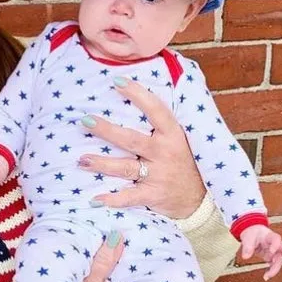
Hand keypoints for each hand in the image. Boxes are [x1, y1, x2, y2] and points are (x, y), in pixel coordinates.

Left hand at [77, 77, 205, 219]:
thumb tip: (135, 94)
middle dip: (107, 131)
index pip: (155, 110)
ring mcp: (158, 175)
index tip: (117, 81)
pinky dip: (113, 200)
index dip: (137, 94)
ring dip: (102, 164)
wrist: (199, 199)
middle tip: (86, 121)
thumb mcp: (180, 138)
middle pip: (131, 139)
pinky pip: (130, 197)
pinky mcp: (153, 195)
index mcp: (172, 134)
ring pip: (125, 168)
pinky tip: (95, 200)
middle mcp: (164, 152)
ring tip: (82, 160)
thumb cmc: (184, 162)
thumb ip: (161, 122)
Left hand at [239, 224, 281, 280]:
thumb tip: (245, 257)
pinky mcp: (272, 257)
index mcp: (269, 236)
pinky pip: (274, 265)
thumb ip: (247, 247)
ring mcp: (275, 251)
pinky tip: (266, 277)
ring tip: (266, 276)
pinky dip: (271, 271)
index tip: (272, 251)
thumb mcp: (248, 238)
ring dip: (275, 268)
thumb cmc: (253, 234)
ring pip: (279, 259)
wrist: (254, 234)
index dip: (276, 244)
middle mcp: (275, 244)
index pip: (276, 238)